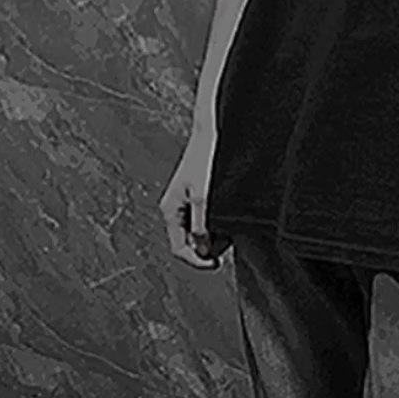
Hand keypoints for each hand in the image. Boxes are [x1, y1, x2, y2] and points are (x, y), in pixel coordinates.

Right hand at [159, 109, 228, 269]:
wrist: (211, 132)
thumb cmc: (204, 159)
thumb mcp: (204, 199)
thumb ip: (202, 227)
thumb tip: (203, 250)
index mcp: (170, 210)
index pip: (179, 248)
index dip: (197, 261)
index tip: (216, 264)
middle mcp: (175, 208)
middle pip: (188, 241)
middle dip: (207, 247)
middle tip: (226, 246)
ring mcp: (185, 202)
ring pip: (197, 231)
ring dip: (212, 236)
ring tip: (228, 231)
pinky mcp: (196, 195)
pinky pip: (203, 219)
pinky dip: (215, 224)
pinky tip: (226, 218)